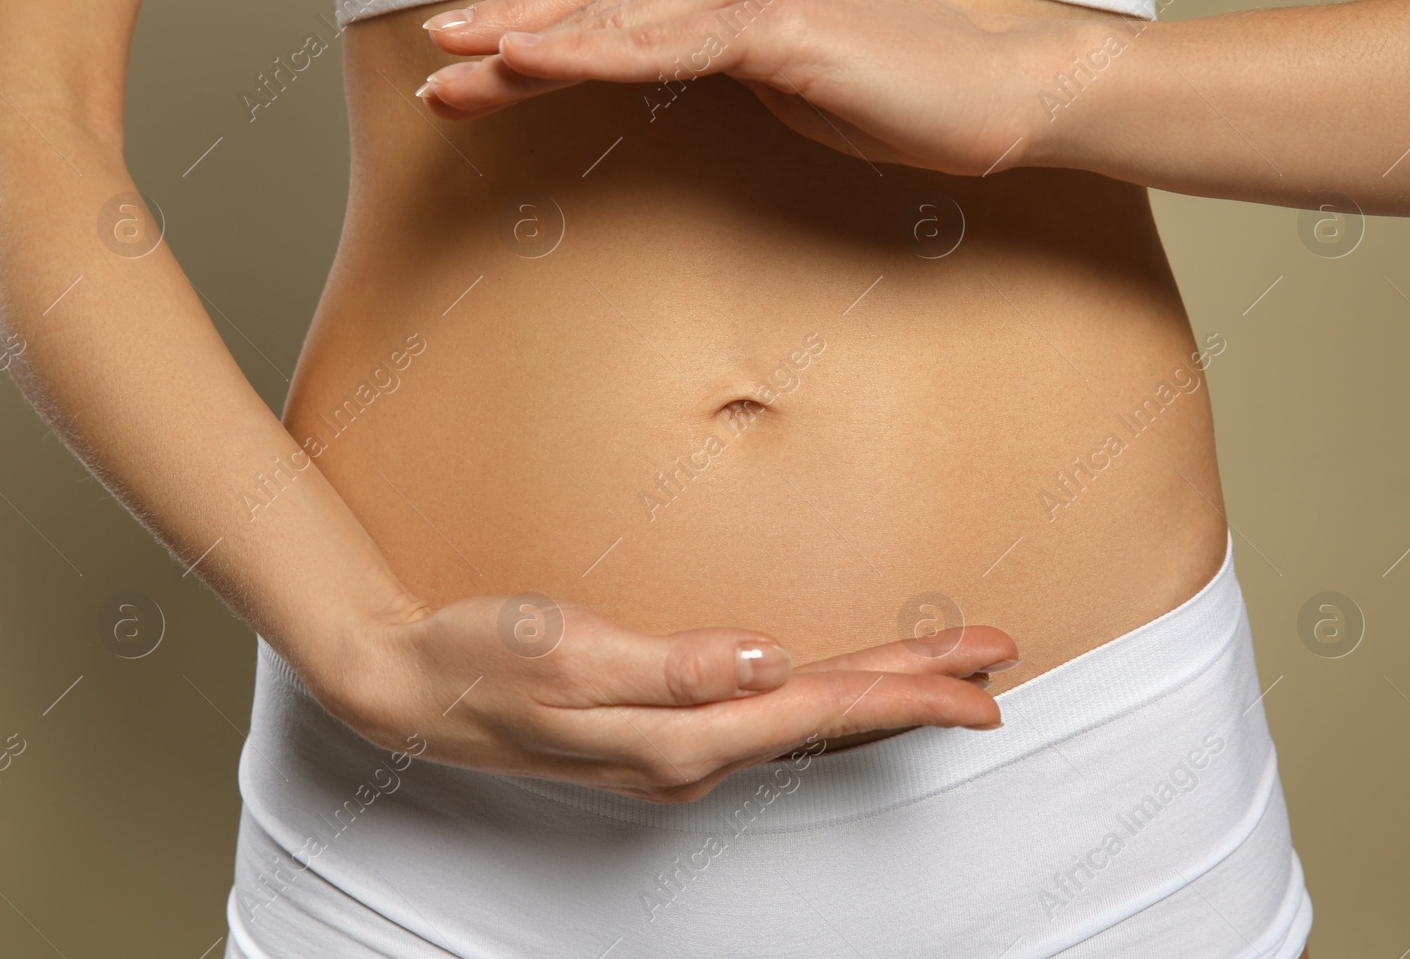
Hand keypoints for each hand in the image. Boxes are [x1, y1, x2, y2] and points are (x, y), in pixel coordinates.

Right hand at [320, 591, 1017, 803]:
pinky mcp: (664, 729)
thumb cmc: (481, 661)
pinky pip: (772, 716)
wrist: (414, 688)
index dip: (910, 692)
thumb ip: (669, 664)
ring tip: (943, 670)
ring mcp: (678, 747)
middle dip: (919, 691)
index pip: (822, 709)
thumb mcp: (566, 656)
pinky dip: (827, 696)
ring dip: (881, 693)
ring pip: (807, 718)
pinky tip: (838, 685)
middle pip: (831, 718)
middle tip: (995, 664)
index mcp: (681, 736)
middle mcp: (692, 752)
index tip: (985, 680)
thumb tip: (766, 659)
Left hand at [415, 0, 1064, 175]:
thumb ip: (709, 52)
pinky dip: (588, 56)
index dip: (534, 21)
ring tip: (454, 77)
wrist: (994, 94)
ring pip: (616, 20)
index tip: (470, 57)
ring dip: (526, 51)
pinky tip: (527, 64)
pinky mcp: (776, 21)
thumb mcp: (777, 66)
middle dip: (507, 38)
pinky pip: (662, 48)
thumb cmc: (891, 88)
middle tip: (434, 71)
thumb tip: (649, 64)